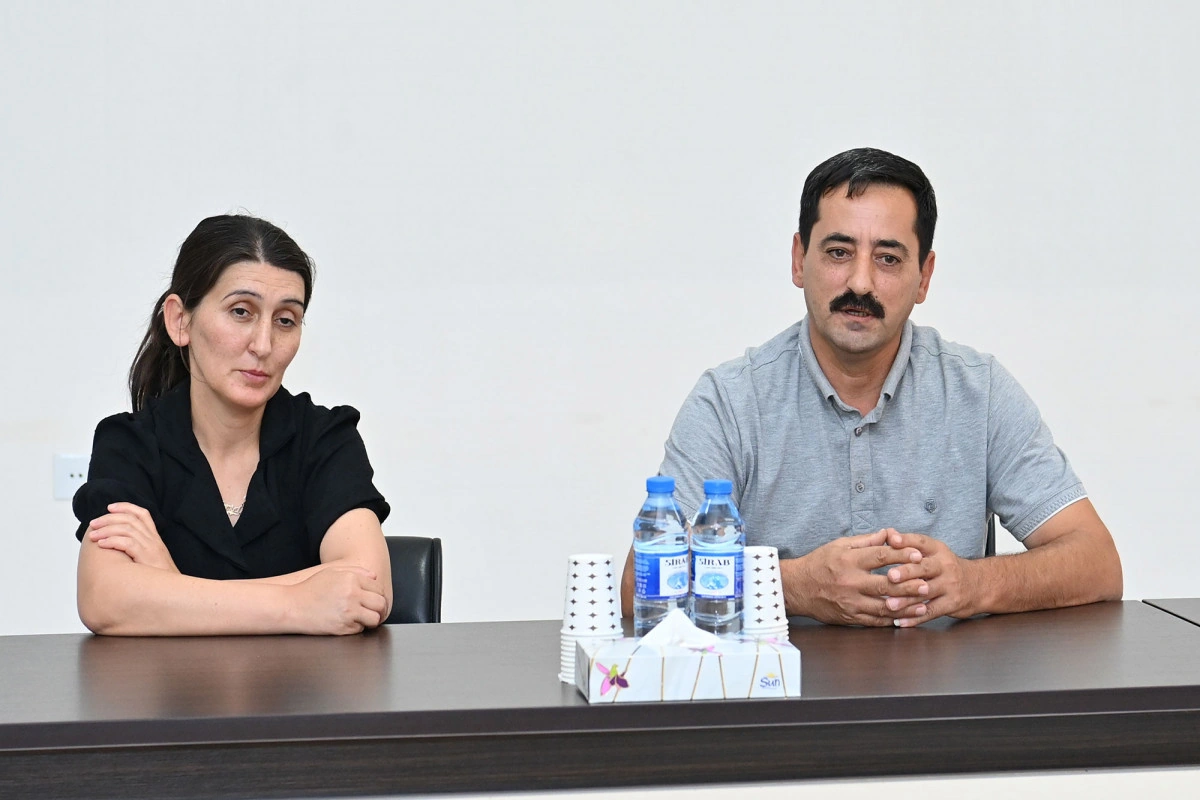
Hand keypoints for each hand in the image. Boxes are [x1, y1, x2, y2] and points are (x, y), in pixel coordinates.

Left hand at [86, 503, 177, 571]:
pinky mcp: (146, 557)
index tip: (110, 507)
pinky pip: (127, 543)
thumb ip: (139, 551)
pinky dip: (112, 541)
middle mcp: (154, 540)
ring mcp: (151, 548)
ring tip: (93, 536)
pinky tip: (102, 545)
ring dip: (106, 530)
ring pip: (127, 529)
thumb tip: (117, 548)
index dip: (126, 507)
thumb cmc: (158, 580)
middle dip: (109, 518)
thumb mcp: (151, 561)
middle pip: (130, 519)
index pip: (143, 514)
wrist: (172, 592)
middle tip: (93, 524)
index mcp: (155, 539)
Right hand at [289, 566, 387, 634]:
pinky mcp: (343, 627)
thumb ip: (356, 571)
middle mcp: (352, 594)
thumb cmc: (310, 589)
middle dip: (379, 608)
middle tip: (374, 611)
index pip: (378, 589)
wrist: (291, 607)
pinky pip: (360, 629)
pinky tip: (347, 622)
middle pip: (381, 604)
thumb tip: (374, 577)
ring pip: (375, 619)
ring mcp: (348, 612)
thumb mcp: (332, 573)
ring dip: (371, 619)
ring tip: (363, 618)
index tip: (374, 600)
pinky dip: (357, 627)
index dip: (378, 595)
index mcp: (351, 579)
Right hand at [782, 529, 929, 625]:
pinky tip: (905, 617)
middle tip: (927, 583)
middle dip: (910, 584)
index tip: (918, 555)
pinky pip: (875, 621)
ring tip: (923, 604)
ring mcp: (850, 602)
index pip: (881, 556)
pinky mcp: (849, 617)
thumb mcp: (839, 545)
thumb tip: (888, 534)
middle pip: (887, 584)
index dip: (902, 555)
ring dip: (906, 606)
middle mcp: (850, 581)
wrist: (797, 588)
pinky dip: (891, 620)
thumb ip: (866, 541)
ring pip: (884, 606)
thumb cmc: (819, 563)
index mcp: (849, 560)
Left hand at [883, 531, 977, 627]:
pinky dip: (915, 618)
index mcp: (937, 550)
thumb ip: (909, 544)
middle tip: (890, 576)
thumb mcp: (932, 552)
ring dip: (907, 599)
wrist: (979, 584)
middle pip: (924, 568)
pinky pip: (932, 611)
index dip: (907, 541)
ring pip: (926, 592)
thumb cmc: (946, 567)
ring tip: (890, 604)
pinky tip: (901, 622)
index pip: (921, 542)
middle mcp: (944, 566)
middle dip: (907, 572)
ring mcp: (950, 585)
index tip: (893, 541)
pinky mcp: (952, 604)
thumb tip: (887, 533)